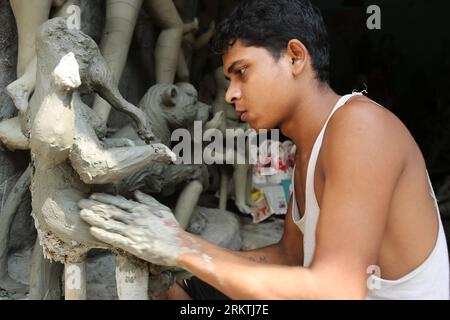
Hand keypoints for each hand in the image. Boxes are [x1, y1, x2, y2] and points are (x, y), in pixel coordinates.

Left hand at [78, 191, 196, 266]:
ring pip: (110, 223)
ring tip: (82, 214)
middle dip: (94, 206)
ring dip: (95, 218)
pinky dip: (103, 234)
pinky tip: (93, 231)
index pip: (119, 202)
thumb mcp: (162, 209)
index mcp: (141, 210)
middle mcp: (135, 219)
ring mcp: (133, 231)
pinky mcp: (133, 245)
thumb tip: (136, 193)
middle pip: (111, 211)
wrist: (178, 246)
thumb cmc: (172, 228)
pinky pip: (115, 238)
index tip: (93, 196)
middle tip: (80, 203)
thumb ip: (148, 200)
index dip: (105, 199)